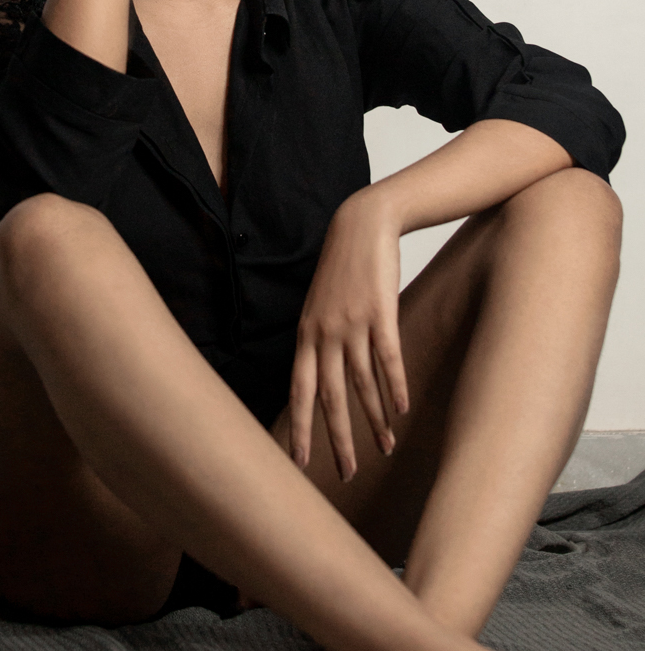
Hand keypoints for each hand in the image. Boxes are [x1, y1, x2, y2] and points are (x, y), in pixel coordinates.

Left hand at [289, 190, 409, 481]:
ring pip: (362, 384)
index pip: (299, 391)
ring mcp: (352, 323)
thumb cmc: (342, 270)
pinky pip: (388, 358)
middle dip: (338, 440)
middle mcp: (325, 333)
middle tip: (347, 474)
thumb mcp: (319, 306)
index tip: (300, 463)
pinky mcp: (380, 312)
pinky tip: (401, 410)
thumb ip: (317, 341)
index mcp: (306, 335)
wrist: (361, 225)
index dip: (300, 428)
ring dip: (374, 420)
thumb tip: (320, 380)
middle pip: (330, 397)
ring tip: (385, 447)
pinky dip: (395, 387)